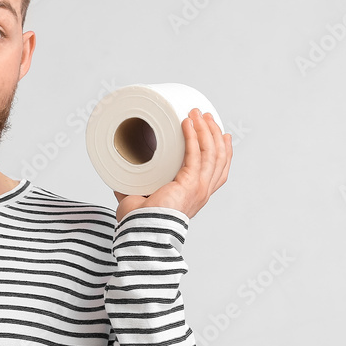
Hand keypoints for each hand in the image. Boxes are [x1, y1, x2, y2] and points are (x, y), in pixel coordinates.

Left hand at [114, 108, 231, 222]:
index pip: (220, 170)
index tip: (221, 134)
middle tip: (205, 116)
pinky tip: (186, 123)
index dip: (224, 150)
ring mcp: (198, 188)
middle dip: (214, 133)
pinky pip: (195, 155)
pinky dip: (193, 136)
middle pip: (220, 157)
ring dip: (205, 129)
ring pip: (212, 153)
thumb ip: (136, 188)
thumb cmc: (140, 223)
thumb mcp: (142, 200)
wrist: (139, 233)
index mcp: (196, 196)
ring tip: (196, 113)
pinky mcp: (190, 185)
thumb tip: (121, 179)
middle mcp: (202, 192)